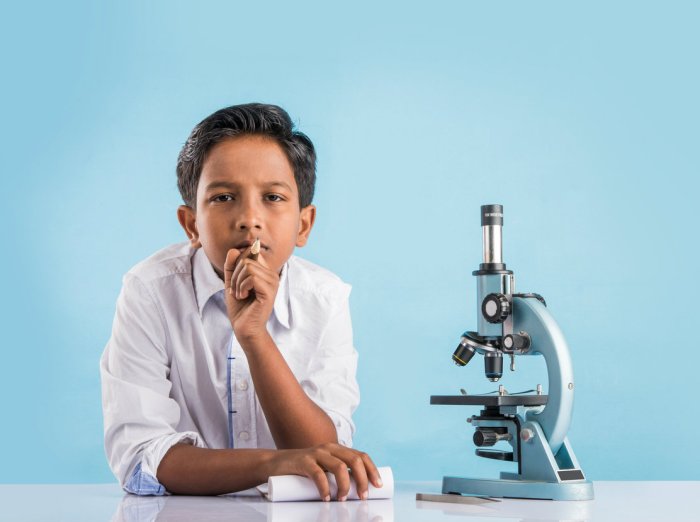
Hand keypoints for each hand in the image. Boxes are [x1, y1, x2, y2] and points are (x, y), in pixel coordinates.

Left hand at [224, 246, 279, 343]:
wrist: (244, 328)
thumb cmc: (239, 307)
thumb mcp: (232, 282)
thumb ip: (231, 266)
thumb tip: (234, 250)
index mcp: (265, 272)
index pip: (250, 254)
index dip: (237, 265)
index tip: (237, 282)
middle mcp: (272, 275)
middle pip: (246, 260)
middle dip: (235, 276)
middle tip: (237, 291)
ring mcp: (273, 283)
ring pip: (248, 267)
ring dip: (237, 282)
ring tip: (240, 294)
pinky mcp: (269, 291)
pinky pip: (251, 278)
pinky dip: (242, 287)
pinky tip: (244, 297)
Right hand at [267, 443, 382, 500]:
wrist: (274, 464)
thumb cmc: (302, 470)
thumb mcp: (323, 468)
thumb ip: (336, 474)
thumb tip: (356, 492)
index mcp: (337, 449)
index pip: (361, 456)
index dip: (372, 470)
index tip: (378, 486)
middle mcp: (329, 448)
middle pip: (354, 460)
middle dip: (363, 480)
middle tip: (363, 496)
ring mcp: (316, 453)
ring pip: (340, 467)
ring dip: (345, 486)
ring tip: (342, 499)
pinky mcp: (303, 461)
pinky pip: (318, 474)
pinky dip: (325, 487)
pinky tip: (326, 497)